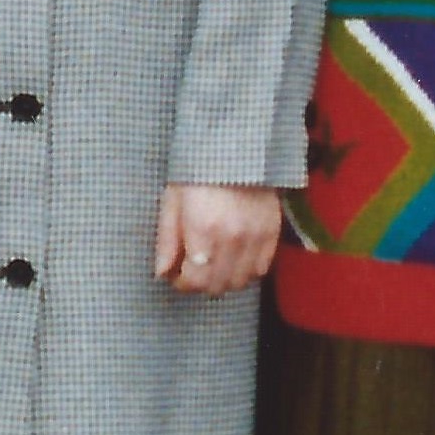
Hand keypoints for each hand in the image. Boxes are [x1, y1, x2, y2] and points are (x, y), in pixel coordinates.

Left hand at [156, 183, 282, 294]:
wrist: (237, 148)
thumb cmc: (199, 171)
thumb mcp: (173, 200)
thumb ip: (167, 240)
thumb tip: (162, 273)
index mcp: (203, 230)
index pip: (195, 280)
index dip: (182, 284)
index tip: (177, 276)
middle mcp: (231, 239)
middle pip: (217, 286)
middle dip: (201, 284)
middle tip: (193, 272)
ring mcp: (255, 238)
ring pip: (240, 282)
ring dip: (224, 281)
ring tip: (214, 267)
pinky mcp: (272, 233)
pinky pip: (261, 269)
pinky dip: (247, 272)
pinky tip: (235, 261)